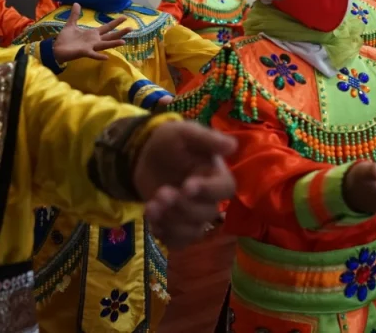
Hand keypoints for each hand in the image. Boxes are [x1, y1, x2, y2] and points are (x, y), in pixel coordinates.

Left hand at [53, 3, 131, 62]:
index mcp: (92, 34)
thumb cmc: (65, 39)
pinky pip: (93, 54)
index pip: (107, 27)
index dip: (116, 22)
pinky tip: (107, 57)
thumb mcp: (71, 25)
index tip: (125, 17)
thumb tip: (77, 3)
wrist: (56, 49)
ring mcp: (90, 47)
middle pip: (110, 36)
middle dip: (120, 32)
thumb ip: (75, 15)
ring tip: (123, 42)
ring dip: (113, 43)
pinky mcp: (84, 52)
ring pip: (104, 45)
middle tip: (131, 28)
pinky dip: (99, 56)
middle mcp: (94, 40)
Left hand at [134, 121, 237, 248]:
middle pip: (208, 213)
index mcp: (216, 174)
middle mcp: (209, 198)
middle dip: (183, 206)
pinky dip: (165, 235)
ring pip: (194, 231)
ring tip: (151, 207)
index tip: (187, 186)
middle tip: (161, 192)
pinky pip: (179, 242)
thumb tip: (232, 145)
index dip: (208, 190)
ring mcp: (193, 215)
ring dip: (172, 223)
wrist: (143, 156)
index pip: (225, 188)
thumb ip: (206, 139)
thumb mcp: (184, 133)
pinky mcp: (177, 226)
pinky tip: (152, 219)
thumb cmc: (169, 142)